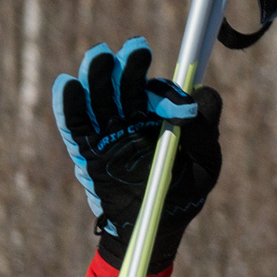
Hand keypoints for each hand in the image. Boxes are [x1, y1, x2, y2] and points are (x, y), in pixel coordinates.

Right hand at [53, 38, 222, 272]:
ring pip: (100, 99)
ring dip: (98, 76)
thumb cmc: (186, 193)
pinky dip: (70, 105)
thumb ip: (207, 132)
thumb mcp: (206, 164)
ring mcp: (110, 134)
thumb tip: (202, 95)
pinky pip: (76, 125)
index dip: (162, 85)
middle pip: (127, 87)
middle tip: (135, 49)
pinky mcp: (89, 150)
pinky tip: (70, 85)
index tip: (167, 85)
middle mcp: (134, 121)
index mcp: (162, 119)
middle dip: (129, 67)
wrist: (156, 226)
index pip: (158, 92)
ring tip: (100, 57)